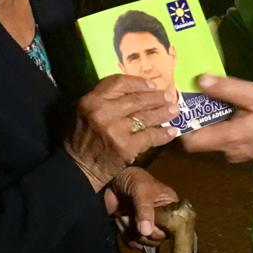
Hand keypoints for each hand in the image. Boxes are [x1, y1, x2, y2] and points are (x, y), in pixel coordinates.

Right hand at [65, 75, 179, 190]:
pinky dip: (163, 134)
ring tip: (175, 110)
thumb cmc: (81, 139)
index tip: (152, 85)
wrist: (77, 169)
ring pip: (145, 116)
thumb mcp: (85, 112)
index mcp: (91, 100)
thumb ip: (104, 99)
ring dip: (163, 113)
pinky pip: (149, 137)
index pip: (119, 83)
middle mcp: (103, 112)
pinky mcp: (126, 146)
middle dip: (156, 97)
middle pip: (136, 99)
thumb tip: (134, 90)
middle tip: (170, 96)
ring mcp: (115, 129)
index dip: (138, 82)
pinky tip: (171, 131)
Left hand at [104, 167, 178, 248]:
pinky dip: (124, 233)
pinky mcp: (135, 231)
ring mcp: (148, 225)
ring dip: (130, 230)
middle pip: (157, 239)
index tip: (148, 223)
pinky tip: (120, 218)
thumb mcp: (141, 190)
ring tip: (124, 213)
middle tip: (132, 215)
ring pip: (143, 242)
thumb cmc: (132, 179)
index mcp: (170, 206)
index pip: (172, 228)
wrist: (113, 180)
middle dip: (141, 230)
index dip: (160, 229)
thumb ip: (144, 210)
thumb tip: (146, 231)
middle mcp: (162, 218)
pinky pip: (132, 242)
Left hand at [178, 75, 252, 162]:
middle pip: (201, 139)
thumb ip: (226, 88)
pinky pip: (228, 140)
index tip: (183, 108)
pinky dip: (226, 128)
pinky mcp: (246, 153)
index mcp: (227, 138)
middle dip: (199, 120)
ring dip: (214, 123)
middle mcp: (228, 151)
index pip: (190, 142)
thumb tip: (200, 81)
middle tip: (201, 98)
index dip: (183, 126)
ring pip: (215, 139)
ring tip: (218, 103)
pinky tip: (234, 113)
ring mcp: (237, 154)